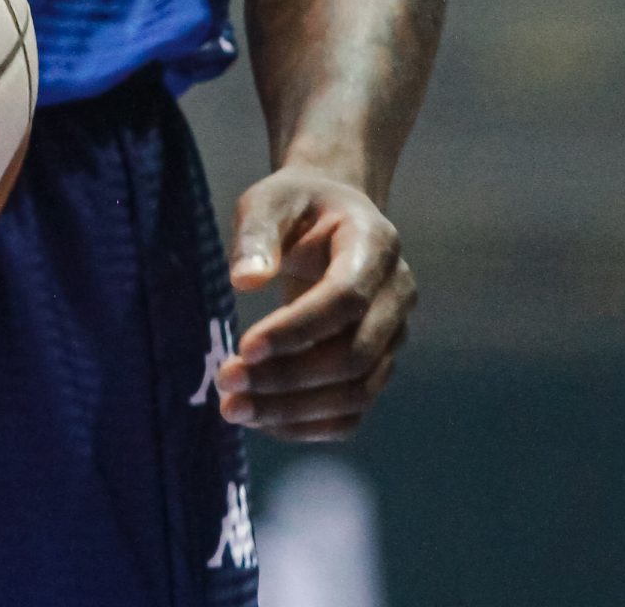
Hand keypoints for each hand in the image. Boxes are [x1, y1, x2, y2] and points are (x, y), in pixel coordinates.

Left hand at [215, 164, 413, 441]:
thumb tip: (244, 281)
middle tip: (227, 382)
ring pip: (355, 393)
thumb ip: (257, 233)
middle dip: (288, 377)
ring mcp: (393, 336)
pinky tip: (261, 418)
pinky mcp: (378, 367)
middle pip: (354, 356)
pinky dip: (307, 425)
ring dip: (293, 410)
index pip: (346, 299)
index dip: (298, 329)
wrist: (330, 216)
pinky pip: (350, 413)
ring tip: (234, 407)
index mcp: (376, 243)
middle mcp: (397, 294)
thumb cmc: (297, 206)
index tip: (244, 347)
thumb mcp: (269, 199)